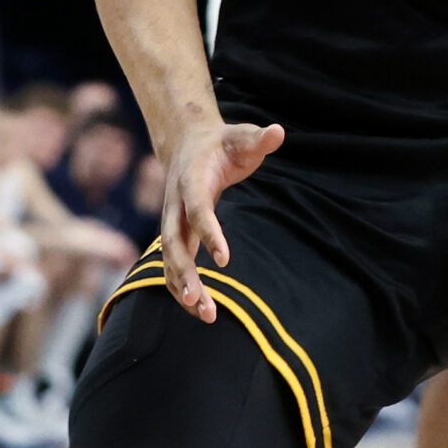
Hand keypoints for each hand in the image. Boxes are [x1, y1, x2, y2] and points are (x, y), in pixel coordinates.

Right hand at [159, 120, 283, 323]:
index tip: (225, 260)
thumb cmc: (223, 142)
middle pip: (173, 242)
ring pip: (169, 259)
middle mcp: (175, 204)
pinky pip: (171, 263)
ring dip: (183, 287)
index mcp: (191, 180)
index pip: (198, 211)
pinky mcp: (175, 233)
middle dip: (185, 273)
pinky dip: (180, 286)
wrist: (188, 143)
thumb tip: (278, 132)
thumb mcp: (243, 136)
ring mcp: (171, 220)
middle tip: (200, 300)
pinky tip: (197, 308)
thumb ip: (259, 138)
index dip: (209, 234)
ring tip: (205, 314)